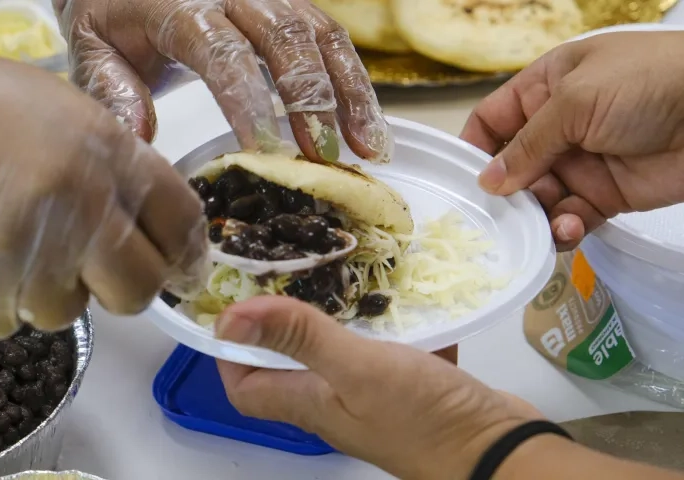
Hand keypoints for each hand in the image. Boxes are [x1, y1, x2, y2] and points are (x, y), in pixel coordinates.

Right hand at [0, 36, 206, 338]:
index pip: (183, 225)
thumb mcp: (67, 113)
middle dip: (124, 287)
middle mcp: (78, 208)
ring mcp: (26, 256)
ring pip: (69, 312)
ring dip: (47, 288)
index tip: (180, 269)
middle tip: (94, 268)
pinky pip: (8, 323)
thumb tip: (158, 225)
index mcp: (109, 155)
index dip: (186, 254)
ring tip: (9, 240)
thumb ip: (119, 167)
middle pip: (139, 290)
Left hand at [53, 0, 390, 163]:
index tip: (267, 150)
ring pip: (321, 36)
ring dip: (349, 93)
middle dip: (310, 100)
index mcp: (180, 3)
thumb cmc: (112, 12)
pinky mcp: (292, 3)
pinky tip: (368, 128)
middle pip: (285, 40)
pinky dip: (356, 82)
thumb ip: (111, 90)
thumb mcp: (92, 47)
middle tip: (324, 158)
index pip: (222, 50)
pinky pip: (332, 36)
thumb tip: (138, 139)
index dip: (247, 99)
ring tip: (369, 150)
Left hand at [215, 296, 540, 478]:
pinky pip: (387, 350)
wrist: (500, 452)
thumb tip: (228, 318)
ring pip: (339, 353)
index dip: (232, 350)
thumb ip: (298, 338)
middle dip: (281, 320)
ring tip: (337, 271)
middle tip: (287, 271)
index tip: (238, 302)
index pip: (245, 385)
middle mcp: (333, 403)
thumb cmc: (422, 416)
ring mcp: (374, 397)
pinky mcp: (411, 386)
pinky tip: (397, 290)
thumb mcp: (356, 368)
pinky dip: (387, 323)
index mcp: (309, 402)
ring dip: (335, 317)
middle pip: (288, 365)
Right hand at [460, 31, 683, 249]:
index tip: (459, 180)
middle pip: (512, 168)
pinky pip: (572, 218)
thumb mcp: (575, 101)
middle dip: (503, 193)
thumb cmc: (645, 85)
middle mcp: (559, 127)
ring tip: (538, 227)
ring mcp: (583, 163)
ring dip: (534, 216)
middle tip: (496, 218)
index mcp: (546, 89)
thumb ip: (528, 144)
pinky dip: (565, 229)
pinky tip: (570, 230)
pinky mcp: (608, 196)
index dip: (473, 147)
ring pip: (539, 198)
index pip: (493, 120)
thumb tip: (488, 183)